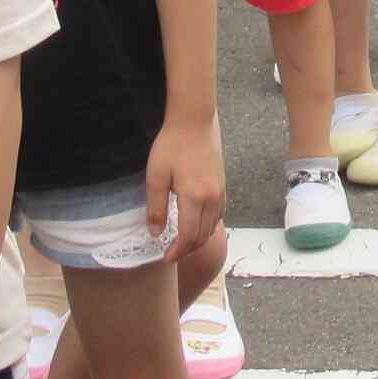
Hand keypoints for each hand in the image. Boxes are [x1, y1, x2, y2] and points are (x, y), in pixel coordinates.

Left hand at [144, 118, 224, 263]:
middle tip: (171, 253)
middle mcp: (212, 198)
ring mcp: (220, 191)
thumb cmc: (172, 145)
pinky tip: (197, 225)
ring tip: (182, 242)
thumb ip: (155, 207)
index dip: (177, 251)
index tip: (166, 257)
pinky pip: (219, 214)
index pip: (188, 236)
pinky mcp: (222, 184)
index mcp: (194, 198)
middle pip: (202, 235)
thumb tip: (155, 233)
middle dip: (187, 249)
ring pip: (212, 227)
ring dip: (198, 239)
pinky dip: (208, 226)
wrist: (195, 121)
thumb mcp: (156, 176)